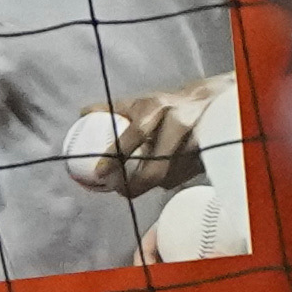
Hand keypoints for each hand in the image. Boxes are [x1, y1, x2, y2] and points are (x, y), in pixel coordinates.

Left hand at [73, 83, 214, 202]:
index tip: (100, 173)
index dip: (116, 155)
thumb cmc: (168, 104)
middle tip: (121, 191)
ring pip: (169, 175)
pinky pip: (182, 177)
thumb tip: (83, 113)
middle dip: (136, 184)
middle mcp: (178, 123)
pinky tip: (159, 180)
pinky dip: (168, 181)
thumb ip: (112, 108)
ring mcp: (195, 141)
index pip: (135, 134)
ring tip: (136, 187)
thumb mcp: (141, 101)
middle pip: (156, 165)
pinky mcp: (205, 155)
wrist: (208, 101)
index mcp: (157, 108)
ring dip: (151, 185)